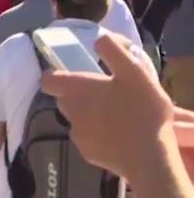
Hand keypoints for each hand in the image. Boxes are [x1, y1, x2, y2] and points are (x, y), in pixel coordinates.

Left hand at [40, 34, 173, 179]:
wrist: (149, 158)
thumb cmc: (142, 111)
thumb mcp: (135, 72)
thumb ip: (114, 52)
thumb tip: (99, 39)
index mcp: (77, 90)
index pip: (48, 80)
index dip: (56, 76)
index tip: (74, 75)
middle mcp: (70, 112)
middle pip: (63, 99)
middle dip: (78, 95)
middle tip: (105, 94)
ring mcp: (76, 135)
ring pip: (76, 119)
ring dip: (89, 115)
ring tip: (115, 116)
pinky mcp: (86, 153)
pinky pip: (86, 139)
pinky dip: (97, 135)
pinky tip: (118, 135)